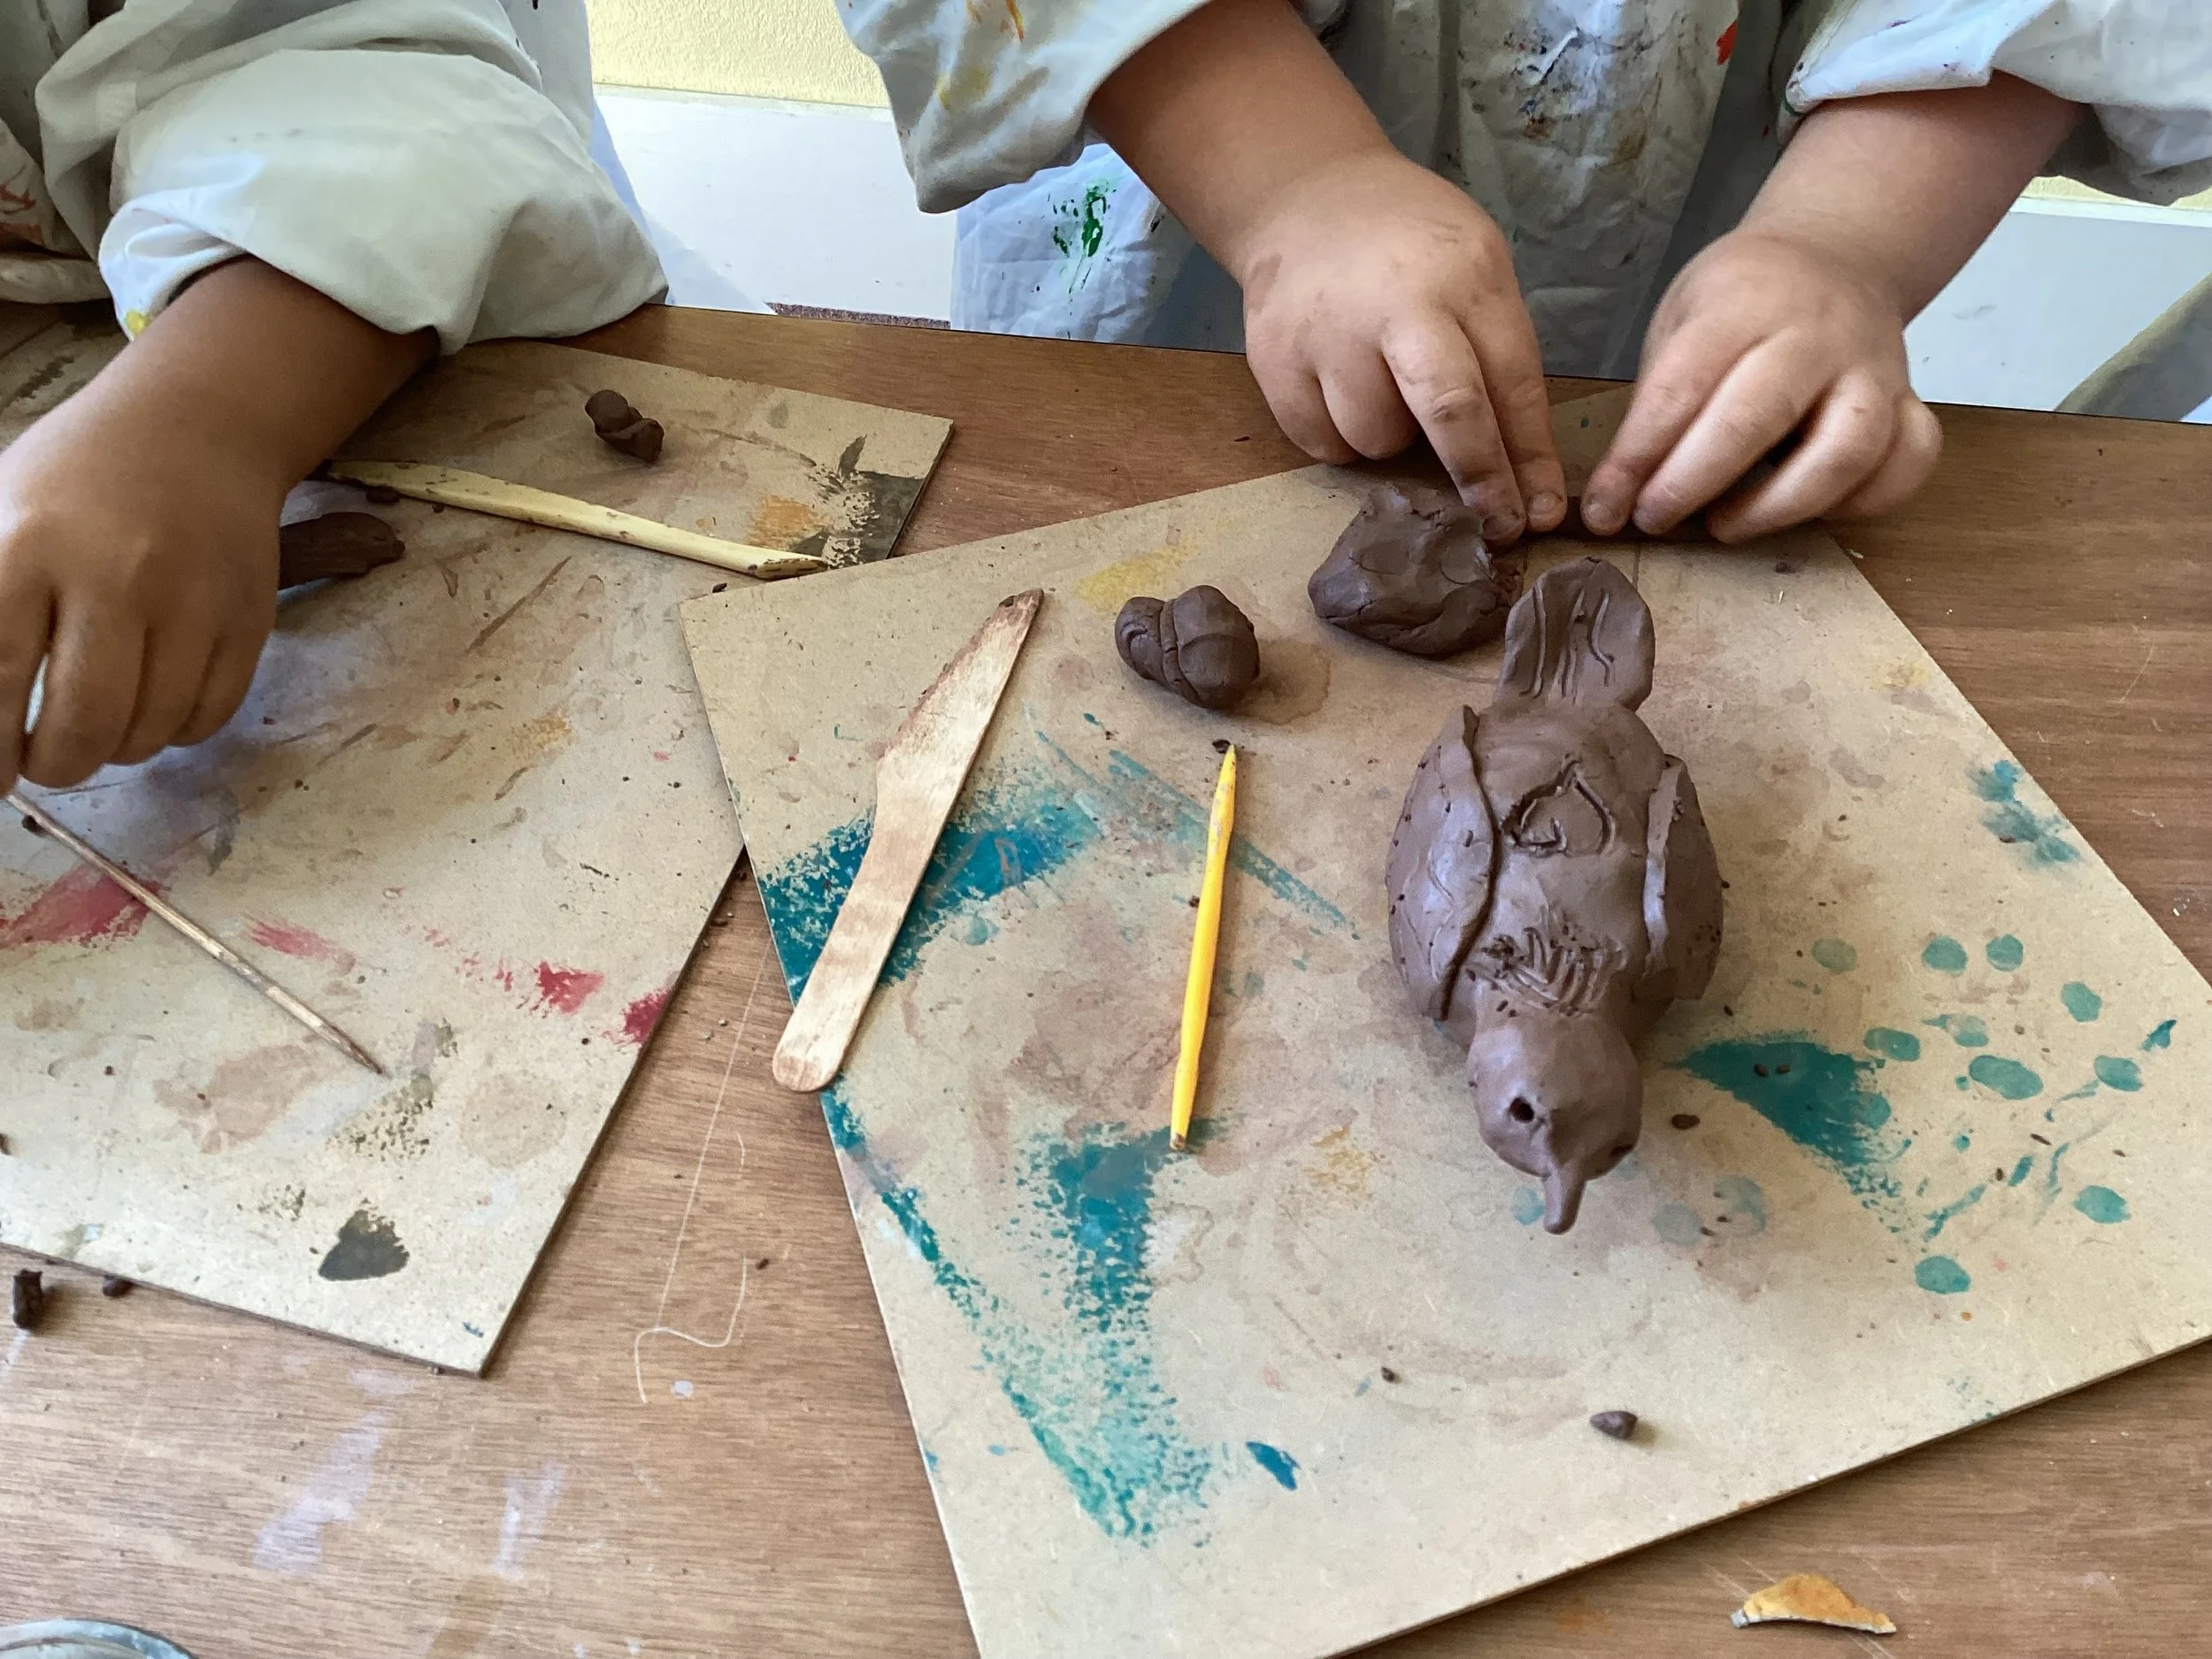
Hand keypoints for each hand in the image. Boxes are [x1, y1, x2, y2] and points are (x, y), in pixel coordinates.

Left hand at [0, 258, 432, 793]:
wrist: (198, 430)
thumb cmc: (76, 480)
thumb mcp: (0, 515)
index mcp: (28, 546)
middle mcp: (115, 574)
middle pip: (85, 720)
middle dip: (57, 764)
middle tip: (47, 762)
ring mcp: (191, 600)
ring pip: (151, 729)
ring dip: (118, 747)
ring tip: (102, 725)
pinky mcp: (247, 619)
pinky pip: (209, 716)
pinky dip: (176, 731)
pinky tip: (154, 706)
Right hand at [1083, 0, 1563, 541]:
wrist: (1305, 196)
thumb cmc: (1409, 243)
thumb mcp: (1474, 264)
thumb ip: (1494, 344)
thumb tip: (1519, 461)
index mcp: (1464, 275)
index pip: (1511, 379)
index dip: (1530, 456)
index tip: (1543, 513)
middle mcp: (1396, 303)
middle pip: (1449, 411)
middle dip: (1480, 477)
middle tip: (1498, 526)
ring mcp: (1328, 332)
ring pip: (1375, 438)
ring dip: (1390, 437)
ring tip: (1382, 388)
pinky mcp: (1275, 359)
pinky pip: (1322, 442)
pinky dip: (1339, 435)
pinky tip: (1340, 388)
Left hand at [1581, 75, 2083, 542]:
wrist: (1838, 254)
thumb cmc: (1743, 300)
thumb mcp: (1683, 318)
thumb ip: (1659, 397)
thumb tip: (1620, 491)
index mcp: (1745, 303)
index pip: (1682, 387)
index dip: (1638, 457)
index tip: (1605, 508)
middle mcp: (1817, 334)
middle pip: (1758, 418)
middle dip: (1693, 482)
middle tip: (1653, 518)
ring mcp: (1873, 368)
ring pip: (1846, 450)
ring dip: (1780, 506)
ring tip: (1725, 526)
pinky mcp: (1909, 400)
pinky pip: (1909, 461)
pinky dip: (1865, 500)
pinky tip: (1812, 511)